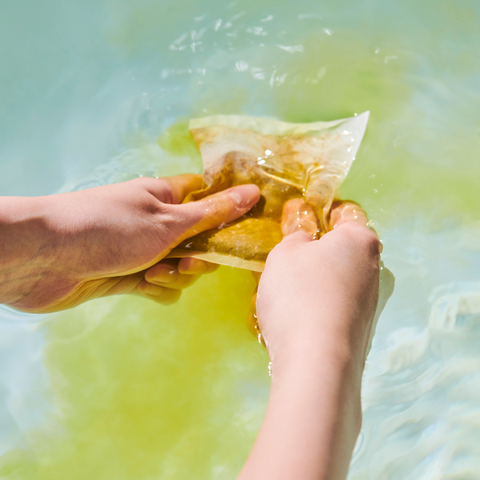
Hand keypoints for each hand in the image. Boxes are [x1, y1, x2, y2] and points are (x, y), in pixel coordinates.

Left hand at [0, 175, 259, 312]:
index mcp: (167, 196)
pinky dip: (157, 289)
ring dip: (175, 276)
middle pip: (200, 241)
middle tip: (185, 263)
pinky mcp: (128, 275)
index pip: (209, 199)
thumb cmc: (108, 229)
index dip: (228, 213)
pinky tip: (143, 287)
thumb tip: (253, 192)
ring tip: (152, 274)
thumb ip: (213, 214)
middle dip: (199, 258)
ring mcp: (143, 249)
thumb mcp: (168, 222)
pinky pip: (160, 285)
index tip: (242, 231)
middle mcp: (157, 222)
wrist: (42, 259)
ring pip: (182, 268)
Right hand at [257, 199, 380, 362]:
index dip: (322, 212)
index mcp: (360, 240)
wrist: (317, 361)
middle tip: (289, 259)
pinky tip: (298, 316)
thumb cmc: (299, 293)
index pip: (346, 213)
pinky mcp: (361, 329)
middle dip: (318, 251)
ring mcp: (370, 302)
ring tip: (288, 292)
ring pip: (339, 280)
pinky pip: (336, 305)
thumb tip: (307, 239)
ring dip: (318, 280)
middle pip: (344, 250)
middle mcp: (373, 268)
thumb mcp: (284, 254)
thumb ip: (296, 237)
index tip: (301, 219)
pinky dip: (320, 305)